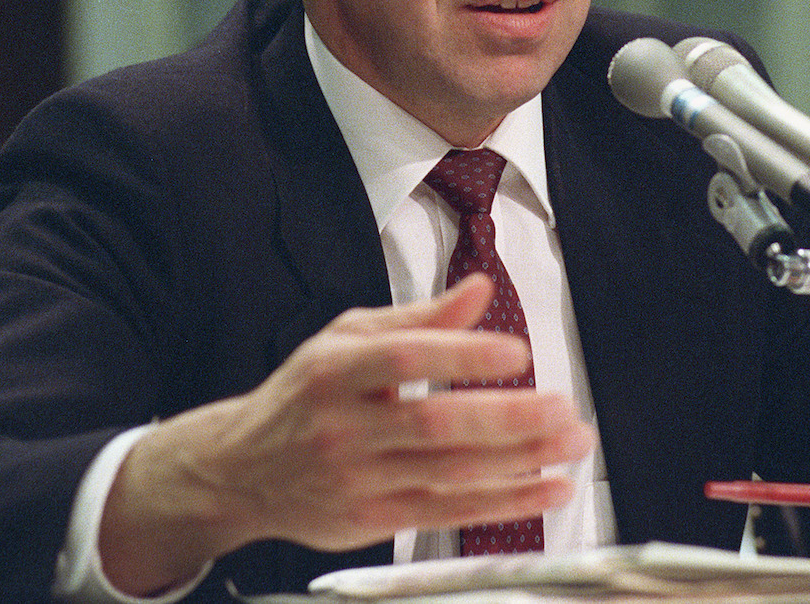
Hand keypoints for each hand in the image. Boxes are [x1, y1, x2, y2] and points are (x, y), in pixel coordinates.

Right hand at [98, 273, 594, 594]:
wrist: (239, 469)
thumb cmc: (302, 397)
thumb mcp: (346, 338)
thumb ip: (419, 318)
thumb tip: (479, 291)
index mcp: (334, 370)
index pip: (403, 359)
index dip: (462, 355)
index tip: (516, 352)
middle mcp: (344, 426)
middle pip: (434, 424)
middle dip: (508, 419)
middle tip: (562, 408)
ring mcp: (357, 478)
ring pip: (449, 472)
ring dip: (520, 461)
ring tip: (570, 443)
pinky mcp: (372, 519)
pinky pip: (448, 511)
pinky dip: (504, 502)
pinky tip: (543, 487)